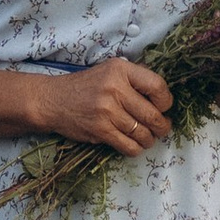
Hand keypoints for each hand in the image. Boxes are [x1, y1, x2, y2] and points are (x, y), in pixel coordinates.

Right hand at [38, 58, 174, 155]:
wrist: (53, 100)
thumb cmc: (85, 86)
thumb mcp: (109, 71)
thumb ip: (134, 78)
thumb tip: (163, 95)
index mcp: (120, 70)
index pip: (157, 86)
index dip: (166, 101)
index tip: (163, 107)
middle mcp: (115, 89)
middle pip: (152, 115)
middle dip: (162, 126)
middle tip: (162, 128)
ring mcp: (107, 111)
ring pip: (142, 133)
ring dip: (149, 139)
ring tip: (147, 137)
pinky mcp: (100, 130)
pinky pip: (128, 146)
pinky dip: (135, 148)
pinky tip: (134, 144)